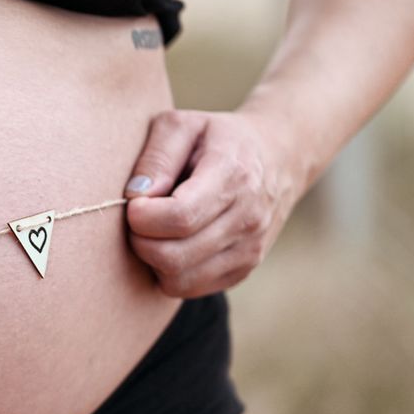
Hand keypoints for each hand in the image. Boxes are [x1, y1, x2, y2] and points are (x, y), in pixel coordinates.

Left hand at [121, 108, 303, 298]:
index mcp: (233, 176)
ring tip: (155, 231)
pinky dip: (169, 273)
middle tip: (138, 218)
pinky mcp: (243, 270)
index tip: (134, 202)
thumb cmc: (219, 139)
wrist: (279, 158)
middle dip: (140, 240)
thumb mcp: (184, 125)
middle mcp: (247, 219)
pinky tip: (172, 244)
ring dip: (152, 260)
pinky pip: (190, 288)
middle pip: (173, 256)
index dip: (141, 216)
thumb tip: (136, 195)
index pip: (179, 218)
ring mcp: (249, 250)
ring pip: (178, 280)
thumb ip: (157, 155)